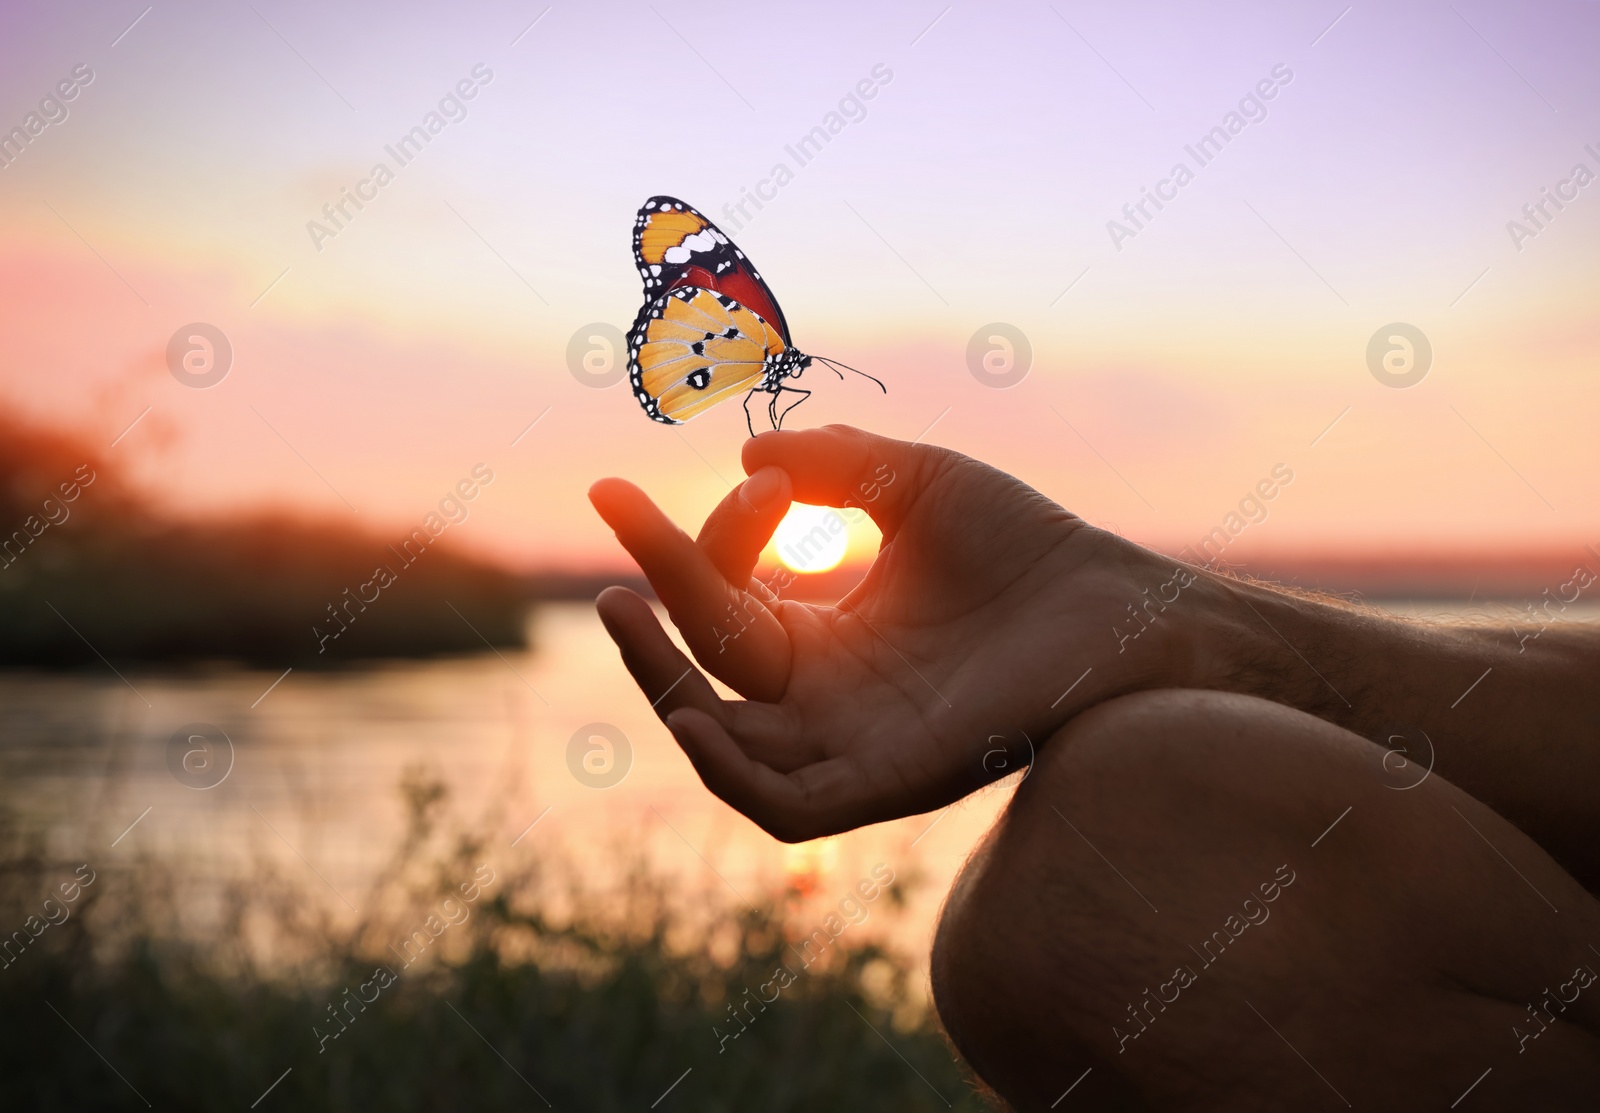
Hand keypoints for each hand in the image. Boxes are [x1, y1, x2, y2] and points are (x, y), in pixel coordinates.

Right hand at [589, 425, 1198, 840]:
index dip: (714, 538)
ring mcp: (853, 745)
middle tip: (610, 536)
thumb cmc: (1026, 545)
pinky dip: (727, 772)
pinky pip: (784, 807)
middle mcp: (828, 699)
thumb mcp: (913, 482)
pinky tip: (691, 711)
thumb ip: (831, 465)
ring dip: (659, 683)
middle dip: (651, 607)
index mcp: (827, 637)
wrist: (1117, 603)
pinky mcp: (889, 784)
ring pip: (722, 744)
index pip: (728, 599)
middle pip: (707, 671)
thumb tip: (747, 452)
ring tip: (620, 606)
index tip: (760, 479)